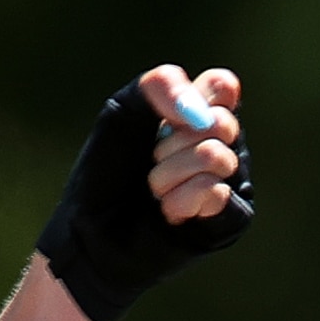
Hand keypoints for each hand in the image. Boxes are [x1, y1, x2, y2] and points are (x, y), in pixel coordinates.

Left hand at [33, 63, 253, 320]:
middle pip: (221, 121)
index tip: (165, 119)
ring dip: (168, 176)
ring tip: (153, 192)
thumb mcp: (121, 114)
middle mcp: (223, 144)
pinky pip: (216, 193)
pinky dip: (181, 200)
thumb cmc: (105, 174)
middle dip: (170, 144)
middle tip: (150, 162)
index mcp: (200, 114)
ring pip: (216, 157)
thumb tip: (197, 111)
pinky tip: (167, 212)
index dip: (195, 98)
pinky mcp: (230, 219)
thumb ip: (158, 86)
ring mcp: (230, 182)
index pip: (223, 87)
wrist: (89, 233)